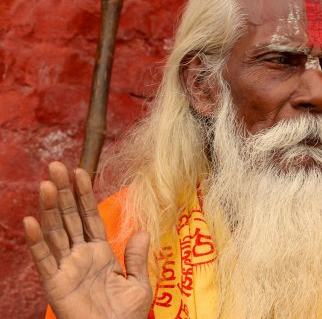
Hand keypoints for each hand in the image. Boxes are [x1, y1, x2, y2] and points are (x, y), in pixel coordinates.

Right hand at [24, 162, 151, 318]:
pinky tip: (31, 220)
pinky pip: (45, 259)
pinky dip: (38, 240)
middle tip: (56, 165)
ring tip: (46, 183)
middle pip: (69, 218)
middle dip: (64, 192)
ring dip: (50, 208)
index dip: (84, 195)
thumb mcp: (138, 283)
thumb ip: (136, 257)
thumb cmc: (126, 316)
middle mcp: (81, 255)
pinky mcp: (56, 283)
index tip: (80, 171)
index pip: (90, 217)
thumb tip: (142, 231)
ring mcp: (67, 267)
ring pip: (56, 232)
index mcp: (101, 253)